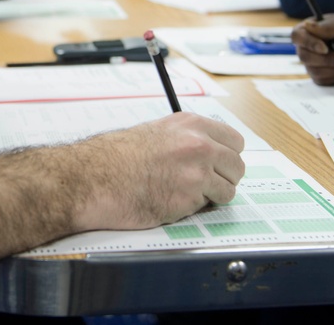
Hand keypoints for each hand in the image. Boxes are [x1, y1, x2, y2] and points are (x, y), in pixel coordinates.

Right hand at [72, 112, 245, 229]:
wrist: (96, 178)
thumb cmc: (116, 157)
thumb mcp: (156, 131)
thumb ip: (186, 138)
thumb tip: (208, 151)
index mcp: (191, 125)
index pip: (234, 141)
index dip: (226, 156)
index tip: (219, 164)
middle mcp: (199, 145)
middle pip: (237, 166)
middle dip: (224, 178)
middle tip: (205, 184)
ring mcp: (197, 172)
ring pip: (228, 190)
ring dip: (211, 196)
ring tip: (185, 194)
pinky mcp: (190, 198)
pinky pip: (206, 207)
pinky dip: (193, 208)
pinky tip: (171, 201)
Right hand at [291, 14, 333, 85]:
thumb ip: (327, 26)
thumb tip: (308, 25)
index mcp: (307, 29)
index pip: (297, 36)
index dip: (308, 43)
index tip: (325, 49)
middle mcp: (305, 46)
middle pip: (304, 56)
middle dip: (327, 60)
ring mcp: (310, 62)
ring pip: (313, 70)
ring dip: (333, 68)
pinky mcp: (317, 74)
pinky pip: (320, 80)